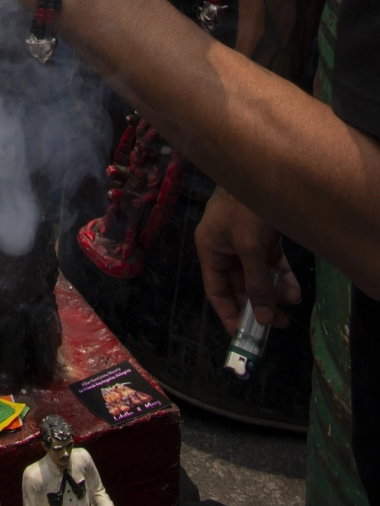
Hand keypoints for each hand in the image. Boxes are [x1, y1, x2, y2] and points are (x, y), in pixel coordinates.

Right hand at [195, 185, 301, 332]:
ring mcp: (244, 242)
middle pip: (239, 285)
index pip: (216, 291)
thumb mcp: (249, 248)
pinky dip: (281, 276)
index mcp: (210, 249)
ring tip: (291, 304)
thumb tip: (262, 317)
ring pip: (257, 275)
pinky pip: (270, 263)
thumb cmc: (244, 209)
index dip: (229, 314)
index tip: (245, 336)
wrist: (263, 169)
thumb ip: (256, 283)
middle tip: (278, 323)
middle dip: (258, 304)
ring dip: (273, 291)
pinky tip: (294, 289)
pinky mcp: (261, 236)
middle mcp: (225, 248)